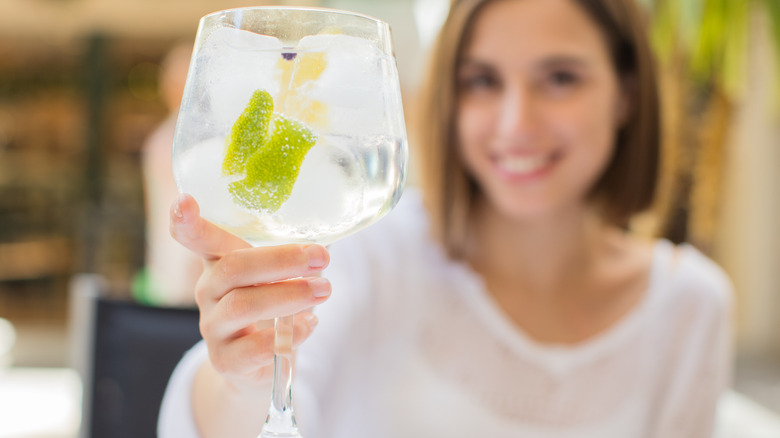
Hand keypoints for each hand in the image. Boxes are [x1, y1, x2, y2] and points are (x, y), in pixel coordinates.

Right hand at [169, 194, 330, 391]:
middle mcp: (207, 291)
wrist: (256, 363)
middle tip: (321, 258)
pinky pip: (255, 347)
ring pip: (243, 305)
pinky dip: (288, 334)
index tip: (185, 200)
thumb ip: (291, 255)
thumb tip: (327, 238)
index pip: (195, 237)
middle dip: (281, 260)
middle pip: (233, 268)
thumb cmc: (270, 304)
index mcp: (218, 261)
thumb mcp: (274, 275)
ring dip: (290, 295)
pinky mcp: (225, 360)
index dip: (186, 221)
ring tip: (324, 290)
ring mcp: (213, 327)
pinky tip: (310, 324)